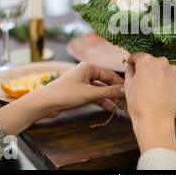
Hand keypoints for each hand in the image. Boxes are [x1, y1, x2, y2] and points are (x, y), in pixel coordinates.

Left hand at [0, 62, 123, 134]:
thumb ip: (109, 91)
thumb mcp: (90, 93)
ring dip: (108, 97)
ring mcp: (82, 82)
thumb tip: (125, 90)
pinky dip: (101, 101)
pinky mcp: (78, 92)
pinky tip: (109, 108)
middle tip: (126, 99)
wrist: (45, 103)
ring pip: (100, 89)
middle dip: (114, 91)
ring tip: (119, 106)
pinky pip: (93, 95)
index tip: (130, 90)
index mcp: (88, 66)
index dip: (120, 83)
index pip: (109, 74)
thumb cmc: (65, 94)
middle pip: (105, 81)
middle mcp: (86, 72)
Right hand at [124, 53, 175, 152]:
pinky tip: (163, 91)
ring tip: (154, 88)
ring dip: (159, 74)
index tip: (132, 66)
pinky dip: (168, 80)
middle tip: (143, 81)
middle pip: (152, 61)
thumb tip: (131, 67)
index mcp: (146, 61)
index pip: (138, 56)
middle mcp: (161, 62)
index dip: (133, 62)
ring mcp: (173, 70)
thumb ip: (130, 71)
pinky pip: (173, 76)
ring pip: (163, 68)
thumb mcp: (128, 85)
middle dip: (147, 68)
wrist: (155, 120)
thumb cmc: (139, 105)